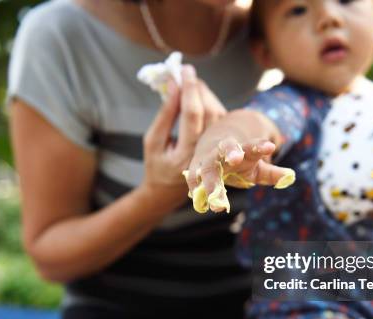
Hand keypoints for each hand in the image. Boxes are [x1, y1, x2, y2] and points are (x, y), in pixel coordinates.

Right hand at [139, 65, 226, 212]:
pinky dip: (209, 102)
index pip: (192, 114)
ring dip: (205, 93)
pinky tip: (198, 95)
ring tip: (190, 82)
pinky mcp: (220, 145)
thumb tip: (173, 86)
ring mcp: (215, 150)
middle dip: (198, 88)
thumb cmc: (156, 166)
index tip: (183, 71)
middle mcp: (205, 152)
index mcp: (186, 153)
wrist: (169, 192)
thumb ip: (165, 115)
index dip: (189, 90)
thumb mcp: (152, 141)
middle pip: (208, 111)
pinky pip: (219, 118)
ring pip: (217, 112)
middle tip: (186, 73)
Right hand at [183, 110, 295, 212]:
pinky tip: (200, 204)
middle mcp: (223, 150)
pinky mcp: (194, 168)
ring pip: (207, 167)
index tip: (270, 147)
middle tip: (236, 159)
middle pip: (225, 148)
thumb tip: (290, 177)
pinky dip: (196, 189)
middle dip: (231, 153)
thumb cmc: (240, 159)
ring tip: (217, 203)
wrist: (213, 141)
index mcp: (242, 148)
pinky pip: (193, 178)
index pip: (252, 145)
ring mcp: (207, 158)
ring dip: (211, 183)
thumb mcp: (257, 165)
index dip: (260, 146)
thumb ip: (272, 173)